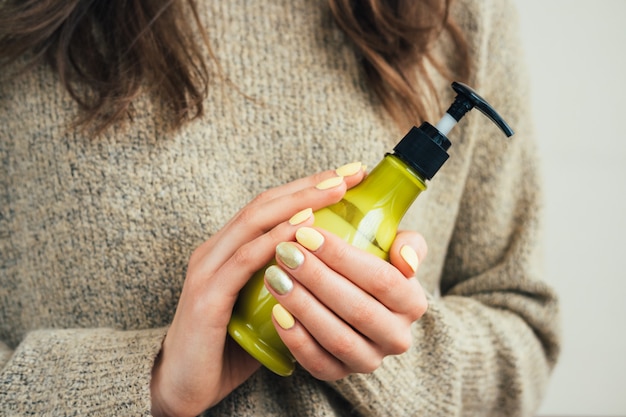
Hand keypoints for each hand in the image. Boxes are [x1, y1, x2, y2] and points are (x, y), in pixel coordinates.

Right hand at [150, 164, 366, 416]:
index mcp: (227, 250)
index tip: (348, 176)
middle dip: (309, 184)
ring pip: (255, 221)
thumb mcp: (262, 307)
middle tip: (349, 173)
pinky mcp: (207, 296)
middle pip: (265, 203)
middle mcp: (215, 250)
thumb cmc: (227, 348)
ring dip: (299, 202)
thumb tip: (333, 278)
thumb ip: (287, 286)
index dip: (307, 186)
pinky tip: (305, 229)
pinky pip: (246, 260)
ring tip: (336, 190)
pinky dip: (276, 240)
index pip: (270, 206)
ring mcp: (208, 269)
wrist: (179, 388)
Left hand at [266, 228, 427, 380]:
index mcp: (413, 303)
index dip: (342, 256)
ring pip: (337, 338)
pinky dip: (296, 340)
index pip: (381, 279)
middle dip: (316, 278)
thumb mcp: (395, 248)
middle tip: (285, 252)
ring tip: (275, 277)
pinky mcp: (340, 374)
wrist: (354, 304)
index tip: (307, 234)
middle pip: (357, 309)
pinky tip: (276, 312)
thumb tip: (407, 261)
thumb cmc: (370, 267)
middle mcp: (396, 337)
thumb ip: (410, 244)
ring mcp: (368, 360)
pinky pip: (318, 363)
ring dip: (302, 306)